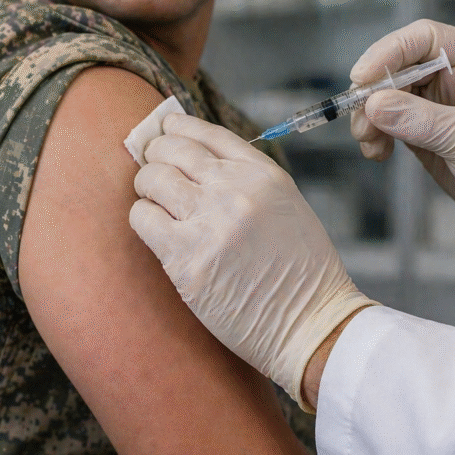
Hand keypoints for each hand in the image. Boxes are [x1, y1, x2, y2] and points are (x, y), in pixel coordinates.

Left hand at [129, 114, 375, 409]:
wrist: (313, 326)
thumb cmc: (299, 274)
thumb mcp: (285, 207)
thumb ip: (244, 181)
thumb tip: (191, 160)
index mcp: (263, 175)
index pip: (205, 132)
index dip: (176, 127)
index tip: (162, 131)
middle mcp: (235, 191)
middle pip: (171, 149)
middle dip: (154, 156)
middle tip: (152, 172)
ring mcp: (209, 223)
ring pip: (151, 179)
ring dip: (146, 188)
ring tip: (154, 203)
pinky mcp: (186, 260)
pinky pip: (142, 218)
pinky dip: (143, 219)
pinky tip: (157, 233)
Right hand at [351, 19, 454, 266]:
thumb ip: (419, 120)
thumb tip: (373, 104)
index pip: (423, 38)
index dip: (388, 52)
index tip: (362, 78)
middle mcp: (453, 75)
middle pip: (396, 65)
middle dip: (372, 91)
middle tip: (362, 120)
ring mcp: (435, 103)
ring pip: (384, 95)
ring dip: (368, 117)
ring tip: (370, 142)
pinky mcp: (422, 129)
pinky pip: (386, 122)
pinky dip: (374, 134)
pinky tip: (378, 152)